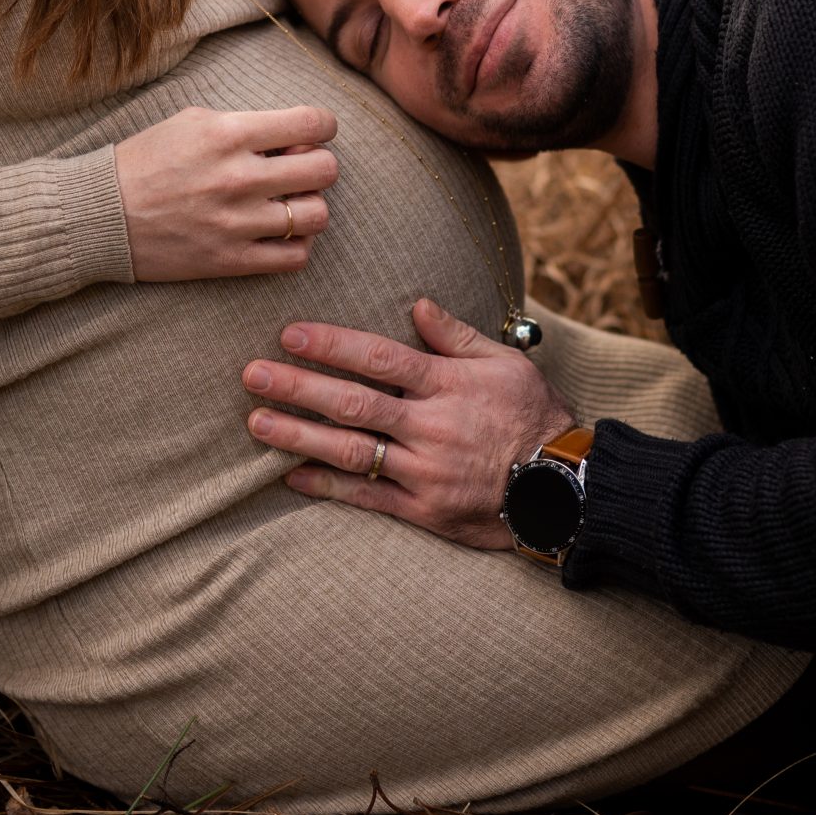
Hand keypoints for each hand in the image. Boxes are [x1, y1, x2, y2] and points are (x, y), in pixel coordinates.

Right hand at [115, 105, 337, 279]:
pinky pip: (296, 257)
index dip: (323, 126)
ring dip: (309, 206)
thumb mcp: (192, 121)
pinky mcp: (231, 261)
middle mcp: (238, 178)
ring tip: (288, 203)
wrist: (101, 215)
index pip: (312, 123)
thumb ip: (246, 124)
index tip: (314, 132)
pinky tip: (278, 233)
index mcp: (228, 134)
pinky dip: (296, 245)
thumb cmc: (147, 161)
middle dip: (318, 165)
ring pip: (316, 215)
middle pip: (325, 169)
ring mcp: (236, 223)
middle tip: (298, 169)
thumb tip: (294, 136)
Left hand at [241, 299, 575, 549]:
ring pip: (351, 451)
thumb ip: (455, 335)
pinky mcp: (424, 511)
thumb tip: (415, 303)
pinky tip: (289, 475)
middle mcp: (430, 427)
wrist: (563, 487)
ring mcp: (424, 472)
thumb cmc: (532, 415)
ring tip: (257, 422)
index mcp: (447, 385)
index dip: (332, 345)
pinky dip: (327, 486)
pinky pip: (367, 497)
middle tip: (252, 375)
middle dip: (298, 387)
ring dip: (299, 435)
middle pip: (353, 403)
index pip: (379, 359)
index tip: (290, 334)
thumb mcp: (504, 363)